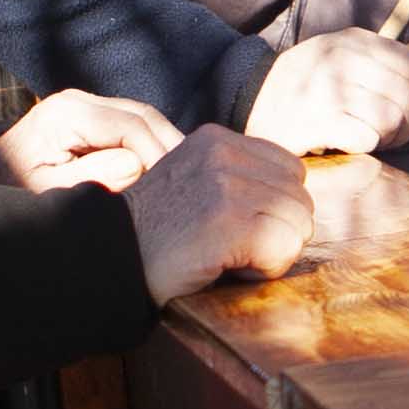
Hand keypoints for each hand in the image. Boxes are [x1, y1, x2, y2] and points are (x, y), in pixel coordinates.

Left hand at [0, 89, 180, 194]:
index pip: (130, 126)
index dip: (158, 154)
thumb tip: (138, 165)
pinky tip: (165, 168)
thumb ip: (92, 176)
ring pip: (143, 116)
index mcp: (68, 113)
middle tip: (193, 179)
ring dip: (165, 144)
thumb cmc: (14, 186)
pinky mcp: (93, 116)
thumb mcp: (47, 189)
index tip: (174, 186)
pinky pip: (132, 124)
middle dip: (170, 146)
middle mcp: (80, 100)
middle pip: (143, 114)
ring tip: (185, 175)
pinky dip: (152, 144)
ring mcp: (87, 104)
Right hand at [124, 126, 315, 301]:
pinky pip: (285, 249)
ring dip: (271, 253)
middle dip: (276, 232)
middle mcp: (224, 153)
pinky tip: (225, 268)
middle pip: (300, 199)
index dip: (273, 207)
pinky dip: (264, 269)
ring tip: (226, 257)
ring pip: (299, 224)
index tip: (235, 226)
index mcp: (217, 139)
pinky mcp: (229, 221)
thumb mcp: (194, 184)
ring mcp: (227, 184)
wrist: (108, 259)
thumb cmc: (154, 236)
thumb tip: (293, 198)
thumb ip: (237, 178)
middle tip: (230, 248)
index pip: (291, 170)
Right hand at [242, 27, 408, 160]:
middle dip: (405, 121)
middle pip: (408, 96)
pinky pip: (367, 138)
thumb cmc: (308, 85)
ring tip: (366, 135)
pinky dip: (363, 146)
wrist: (251, 103)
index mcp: (353, 40)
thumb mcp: (346, 58)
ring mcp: (327, 87)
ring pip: (391, 119)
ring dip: (385, 137)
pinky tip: (346, 142)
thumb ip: (392, 56)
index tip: (396, 105)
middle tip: (384, 130)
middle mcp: (340, 58)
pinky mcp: (316, 119)